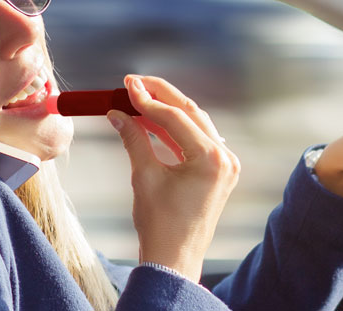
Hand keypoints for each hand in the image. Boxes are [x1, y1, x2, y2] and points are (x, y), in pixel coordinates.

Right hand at [107, 75, 239, 281]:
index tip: (126, 86)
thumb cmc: (161, 225)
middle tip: (133, 83)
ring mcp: (224, 165)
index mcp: (211, 159)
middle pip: (190, 113)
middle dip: (160, 96)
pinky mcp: (217, 172)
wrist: (174, 260)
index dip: (147, 100)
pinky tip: (152, 121)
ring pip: (194, 124)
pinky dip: (174, 130)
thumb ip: (133, 138)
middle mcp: (224, 158)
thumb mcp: (144, 177)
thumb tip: (117, 113)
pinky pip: (195, 140)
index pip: (175, 117)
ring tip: (139, 98)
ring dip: (167, 110)